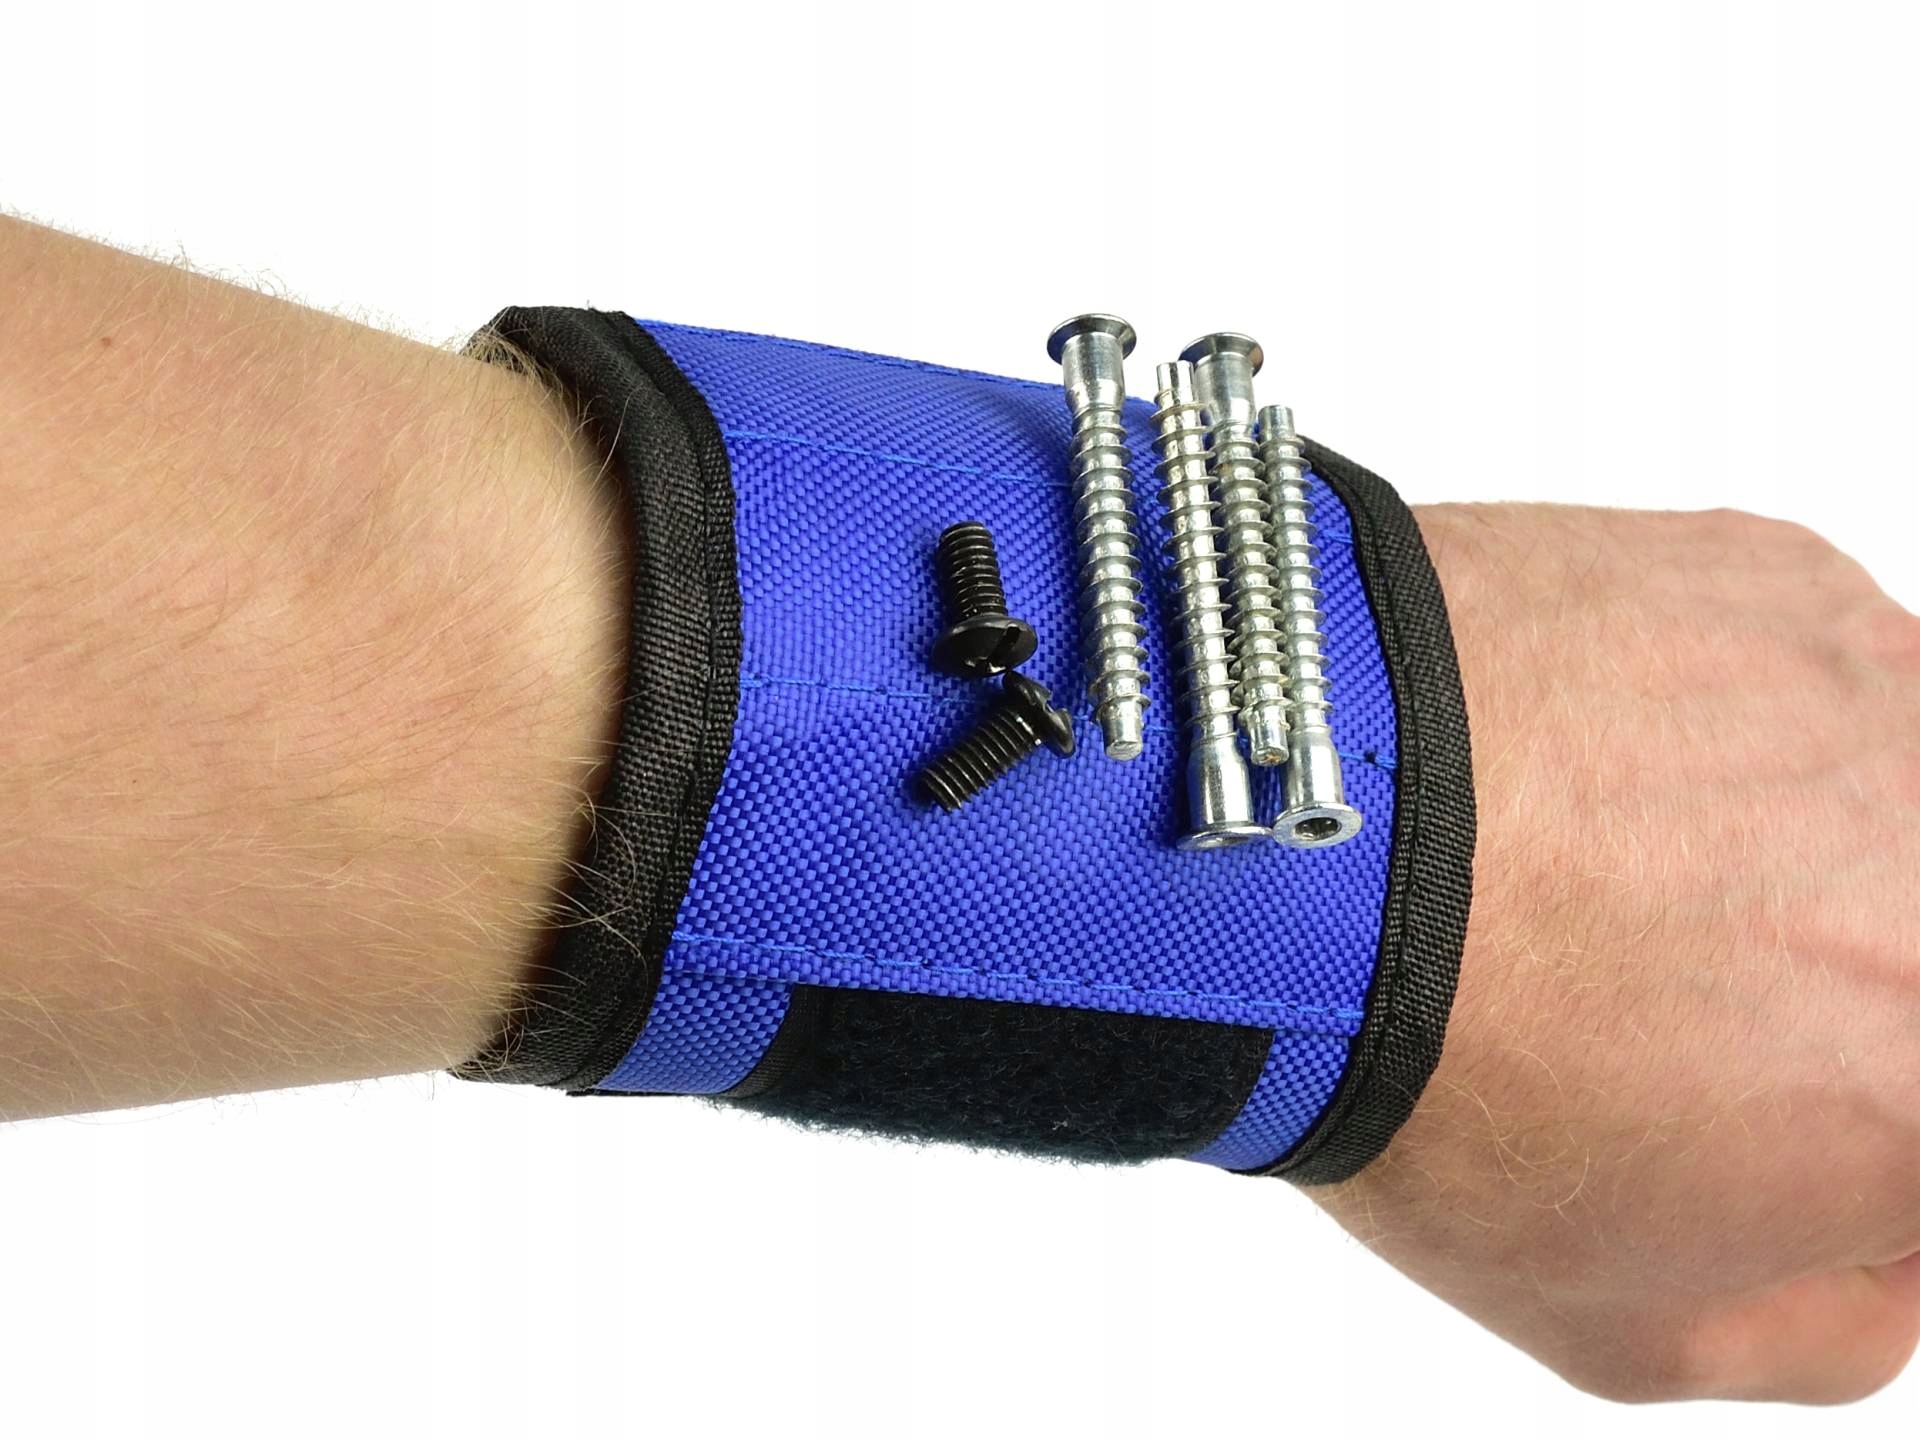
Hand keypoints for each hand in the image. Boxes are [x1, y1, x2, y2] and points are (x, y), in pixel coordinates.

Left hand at [1312, 502, 1919, 1402]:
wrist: (1287, 847)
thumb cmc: (1433, 1071)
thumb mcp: (1640, 1326)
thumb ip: (1844, 1307)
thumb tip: (1888, 1243)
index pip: (1913, 1112)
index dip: (1853, 1117)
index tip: (1779, 1105)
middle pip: (1902, 934)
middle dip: (1834, 979)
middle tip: (1677, 987)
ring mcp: (1891, 705)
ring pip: (1884, 803)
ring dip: (1795, 845)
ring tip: (1613, 875)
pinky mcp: (1791, 582)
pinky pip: (1809, 684)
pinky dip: (1729, 732)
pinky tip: (1590, 773)